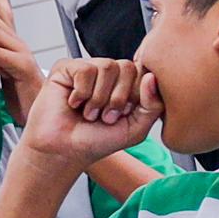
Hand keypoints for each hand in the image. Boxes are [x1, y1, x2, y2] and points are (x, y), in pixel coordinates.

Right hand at [25, 58, 162, 168]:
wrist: (65, 151)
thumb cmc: (98, 141)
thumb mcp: (136, 129)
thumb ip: (153, 105)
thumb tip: (151, 77)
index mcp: (127, 84)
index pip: (144, 72)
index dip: (136, 97)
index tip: (123, 116)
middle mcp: (109, 73)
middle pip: (128, 67)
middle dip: (119, 98)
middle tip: (105, 117)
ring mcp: (88, 68)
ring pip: (107, 66)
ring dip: (99, 98)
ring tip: (90, 113)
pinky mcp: (65, 68)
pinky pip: (85, 70)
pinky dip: (82, 92)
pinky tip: (74, 103)